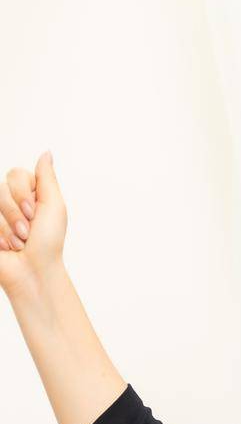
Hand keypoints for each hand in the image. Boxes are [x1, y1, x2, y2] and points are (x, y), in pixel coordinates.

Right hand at [0, 152, 67, 296]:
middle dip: (16, 214)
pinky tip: (5, 247)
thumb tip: (47, 152)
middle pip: (2, 189)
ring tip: (18, 243)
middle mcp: (8, 199)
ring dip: (7, 228)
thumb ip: (46, 178)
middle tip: (27, 233)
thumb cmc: (48, 243)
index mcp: (27, 192)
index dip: (23, 195)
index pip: (15, 174)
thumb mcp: (53, 207)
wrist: (33, 271)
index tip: (34, 214)